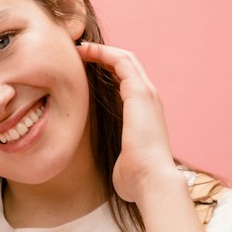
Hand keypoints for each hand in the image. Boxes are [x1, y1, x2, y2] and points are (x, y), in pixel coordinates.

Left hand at [76, 41, 177, 203]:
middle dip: (104, 56)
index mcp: (146, 114)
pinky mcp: (140, 93)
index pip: (128, 83)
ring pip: (125, 59)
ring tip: (80, 49)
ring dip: (102, 51)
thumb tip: (110, 162)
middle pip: (127, 65)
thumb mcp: (122, 160)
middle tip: (80, 53)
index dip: (107, 72)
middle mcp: (149, 100)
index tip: (86, 71)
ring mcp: (147, 94)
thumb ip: (117, 152)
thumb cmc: (136, 179)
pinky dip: (103, 53)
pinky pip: (121, 61)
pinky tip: (85, 52)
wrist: (151, 182)